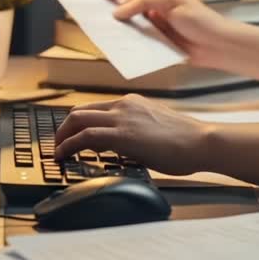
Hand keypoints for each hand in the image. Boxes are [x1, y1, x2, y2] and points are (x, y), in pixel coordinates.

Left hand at [52, 94, 207, 175]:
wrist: (201, 142)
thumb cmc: (186, 142)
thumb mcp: (156, 130)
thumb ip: (136, 134)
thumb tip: (120, 148)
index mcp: (132, 103)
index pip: (95, 109)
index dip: (78, 124)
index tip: (71, 137)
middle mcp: (124, 105)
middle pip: (80, 111)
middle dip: (63, 129)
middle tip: (58, 145)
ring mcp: (122, 118)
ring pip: (77, 120)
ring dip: (61, 137)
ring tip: (57, 152)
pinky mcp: (122, 134)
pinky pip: (85, 136)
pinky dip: (68, 145)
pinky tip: (63, 156)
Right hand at [101, 0, 242, 70]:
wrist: (218, 46)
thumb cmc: (200, 20)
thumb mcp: (171, 3)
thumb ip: (144, 3)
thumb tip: (119, 12)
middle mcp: (159, 13)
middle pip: (132, 10)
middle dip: (115, 10)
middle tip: (95, 10)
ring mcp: (160, 31)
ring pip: (134, 28)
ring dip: (120, 29)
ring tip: (101, 30)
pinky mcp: (161, 47)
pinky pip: (141, 44)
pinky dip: (129, 44)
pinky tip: (118, 46)